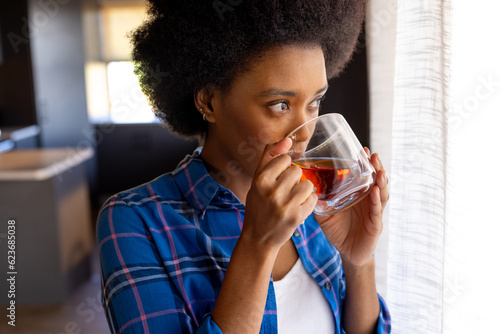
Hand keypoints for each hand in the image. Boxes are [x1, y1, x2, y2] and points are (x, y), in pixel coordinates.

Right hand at [242, 138, 317, 250]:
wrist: (259, 237)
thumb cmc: (258, 205)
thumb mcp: (258, 179)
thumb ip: (270, 155)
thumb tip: (287, 140)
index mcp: (260, 179)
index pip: (284, 160)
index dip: (283, 169)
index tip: (277, 179)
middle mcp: (272, 191)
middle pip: (296, 171)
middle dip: (293, 180)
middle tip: (283, 192)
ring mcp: (285, 205)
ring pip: (307, 184)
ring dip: (302, 191)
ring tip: (292, 200)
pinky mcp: (296, 217)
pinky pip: (313, 199)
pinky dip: (308, 203)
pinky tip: (297, 208)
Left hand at [315, 148, 388, 266]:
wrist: (348, 253)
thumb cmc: (338, 231)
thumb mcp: (325, 215)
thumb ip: (318, 202)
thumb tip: (305, 189)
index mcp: (357, 194)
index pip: (363, 175)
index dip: (364, 163)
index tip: (362, 150)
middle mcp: (368, 200)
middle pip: (375, 180)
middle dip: (376, 167)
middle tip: (373, 155)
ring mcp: (374, 211)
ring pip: (381, 192)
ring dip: (381, 180)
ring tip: (379, 170)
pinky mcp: (376, 224)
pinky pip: (377, 210)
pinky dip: (377, 200)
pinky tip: (376, 192)